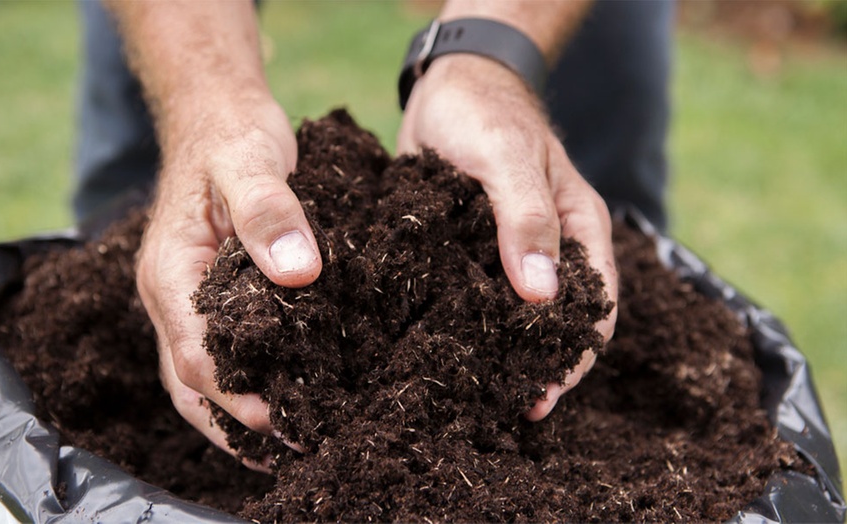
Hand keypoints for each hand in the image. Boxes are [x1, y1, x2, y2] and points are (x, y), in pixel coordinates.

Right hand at [136, 97, 319, 467]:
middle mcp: (172, 295)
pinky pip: (220, 348)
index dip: (235, 396)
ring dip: (236, 411)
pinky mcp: (211, 292)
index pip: (194, 355)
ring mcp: (187, 297)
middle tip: (291, 446)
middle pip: (190, 381)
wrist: (216, 114)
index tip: (281, 419)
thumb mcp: (250, 161)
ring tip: (286, 440)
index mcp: (171, 272)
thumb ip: (269, 212)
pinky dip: (245, 379)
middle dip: (234, 422)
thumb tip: (299, 273)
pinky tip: (282, 390)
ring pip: (200, 374)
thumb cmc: (231, 134)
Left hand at [398, 55, 617, 419]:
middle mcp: (550, 249)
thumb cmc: (485, 113)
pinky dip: (466, 326)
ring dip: (501, 354)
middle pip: (556, 323)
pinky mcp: (470, 253)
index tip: (543, 396)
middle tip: (508, 408)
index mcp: (579, 230)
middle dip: (538, 367)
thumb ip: (527, 219)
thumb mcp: (509, 158)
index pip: (595, 308)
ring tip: (478, 394)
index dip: (575, 357)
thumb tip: (542, 296)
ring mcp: (508, 254)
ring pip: (513, 317)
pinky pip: (473, 298)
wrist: (444, 87)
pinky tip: (444, 352)